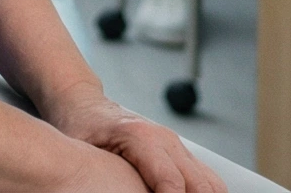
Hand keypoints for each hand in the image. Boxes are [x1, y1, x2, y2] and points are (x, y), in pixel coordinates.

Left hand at [44, 89, 225, 192]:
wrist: (86, 106)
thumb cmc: (80, 127)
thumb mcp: (83, 149)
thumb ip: (102, 171)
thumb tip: (111, 188)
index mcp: (140, 136)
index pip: (171, 181)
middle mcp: (165, 139)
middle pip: (198, 183)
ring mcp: (175, 145)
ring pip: (210, 181)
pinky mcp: (179, 153)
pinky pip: (205, 177)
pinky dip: (206, 192)